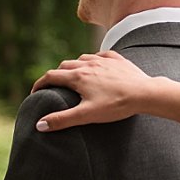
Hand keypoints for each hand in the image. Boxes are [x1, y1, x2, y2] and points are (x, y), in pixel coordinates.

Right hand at [32, 50, 155, 131]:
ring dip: (74, 66)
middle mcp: (87, 64)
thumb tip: (39, 125)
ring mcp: (103, 60)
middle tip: (54, 87)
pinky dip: (93, 60)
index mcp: (78, 76)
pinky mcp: (117, 59)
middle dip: (56, 75)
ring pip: (81, 58)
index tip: (35, 92)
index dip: (39, 84)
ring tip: (74, 76)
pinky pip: (100, 55)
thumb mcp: (87, 115)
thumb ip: (62, 120)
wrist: (145, 93)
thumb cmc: (116, 105)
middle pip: (64, 65)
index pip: (51, 76)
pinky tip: (96, 65)